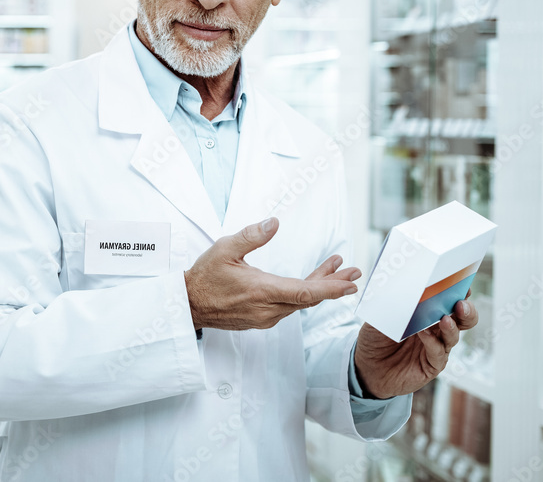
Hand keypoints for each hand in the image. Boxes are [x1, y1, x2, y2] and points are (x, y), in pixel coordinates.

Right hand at [183, 217, 360, 330]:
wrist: (189, 304)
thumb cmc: (205, 276)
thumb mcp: (225, 249)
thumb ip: (251, 236)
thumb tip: (274, 223)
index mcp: (262, 291)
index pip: (305, 292)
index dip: (331, 288)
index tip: (350, 283)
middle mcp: (267, 309)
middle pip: (309, 298)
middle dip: (333, 284)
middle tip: (353, 273)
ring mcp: (265, 317)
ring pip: (299, 303)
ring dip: (318, 287)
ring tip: (333, 269)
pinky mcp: (261, 319)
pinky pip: (288, 307)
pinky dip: (302, 294)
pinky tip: (307, 283)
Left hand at [353, 290, 478, 398]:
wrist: (366, 367)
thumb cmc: (375, 338)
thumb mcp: (380, 316)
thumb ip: (393, 304)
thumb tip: (400, 287)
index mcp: (427, 313)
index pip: (448, 300)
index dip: (458, 291)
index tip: (461, 283)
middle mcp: (436, 330)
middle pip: (462, 319)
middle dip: (466, 310)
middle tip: (461, 304)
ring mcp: (436, 348)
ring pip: (453, 336)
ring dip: (451, 326)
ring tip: (444, 319)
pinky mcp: (431, 365)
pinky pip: (438, 353)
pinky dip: (433, 343)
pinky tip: (425, 334)